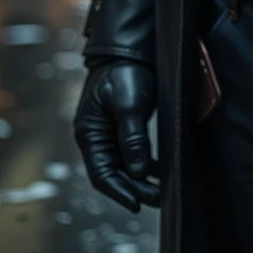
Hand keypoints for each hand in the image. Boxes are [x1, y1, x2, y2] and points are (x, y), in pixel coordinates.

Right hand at [74, 61, 159, 212]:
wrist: (128, 48)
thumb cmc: (123, 72)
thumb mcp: (128, 104)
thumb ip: (132, 138)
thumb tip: (137, 172)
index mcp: (89, 134)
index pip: (101, 174)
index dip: (118, 191)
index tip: (136, 204)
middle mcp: (97, 137)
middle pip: (114, 173)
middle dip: (135, 188)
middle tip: (159, 198)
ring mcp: (110, 134)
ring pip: (125, 166)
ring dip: (142, 179)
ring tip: (163, 190)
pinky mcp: (124, 128)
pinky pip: (133, 153)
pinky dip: (146, 164)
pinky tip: (161, 171)